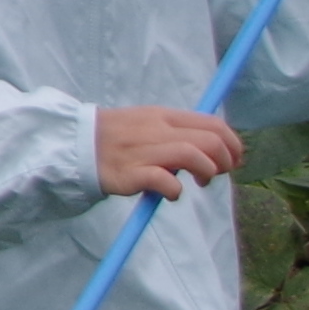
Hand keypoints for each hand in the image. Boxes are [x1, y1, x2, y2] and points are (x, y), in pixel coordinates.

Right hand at [96, 104, 245, 202]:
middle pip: (211, 141)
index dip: (233, 144)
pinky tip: (171, 194)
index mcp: (164, 116)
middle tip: (215, 175)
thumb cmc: (115, 136)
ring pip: (194, 156)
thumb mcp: (147, 122)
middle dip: (225, 162)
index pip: (214, 124)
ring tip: (200, 183)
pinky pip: (165, 182)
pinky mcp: (132, 173)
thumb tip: (211, 146)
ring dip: (207, 172)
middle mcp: (157, 130)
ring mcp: (145, 151)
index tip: (233, 160)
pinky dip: (176, 191)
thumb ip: (177, 131)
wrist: (75, 144)